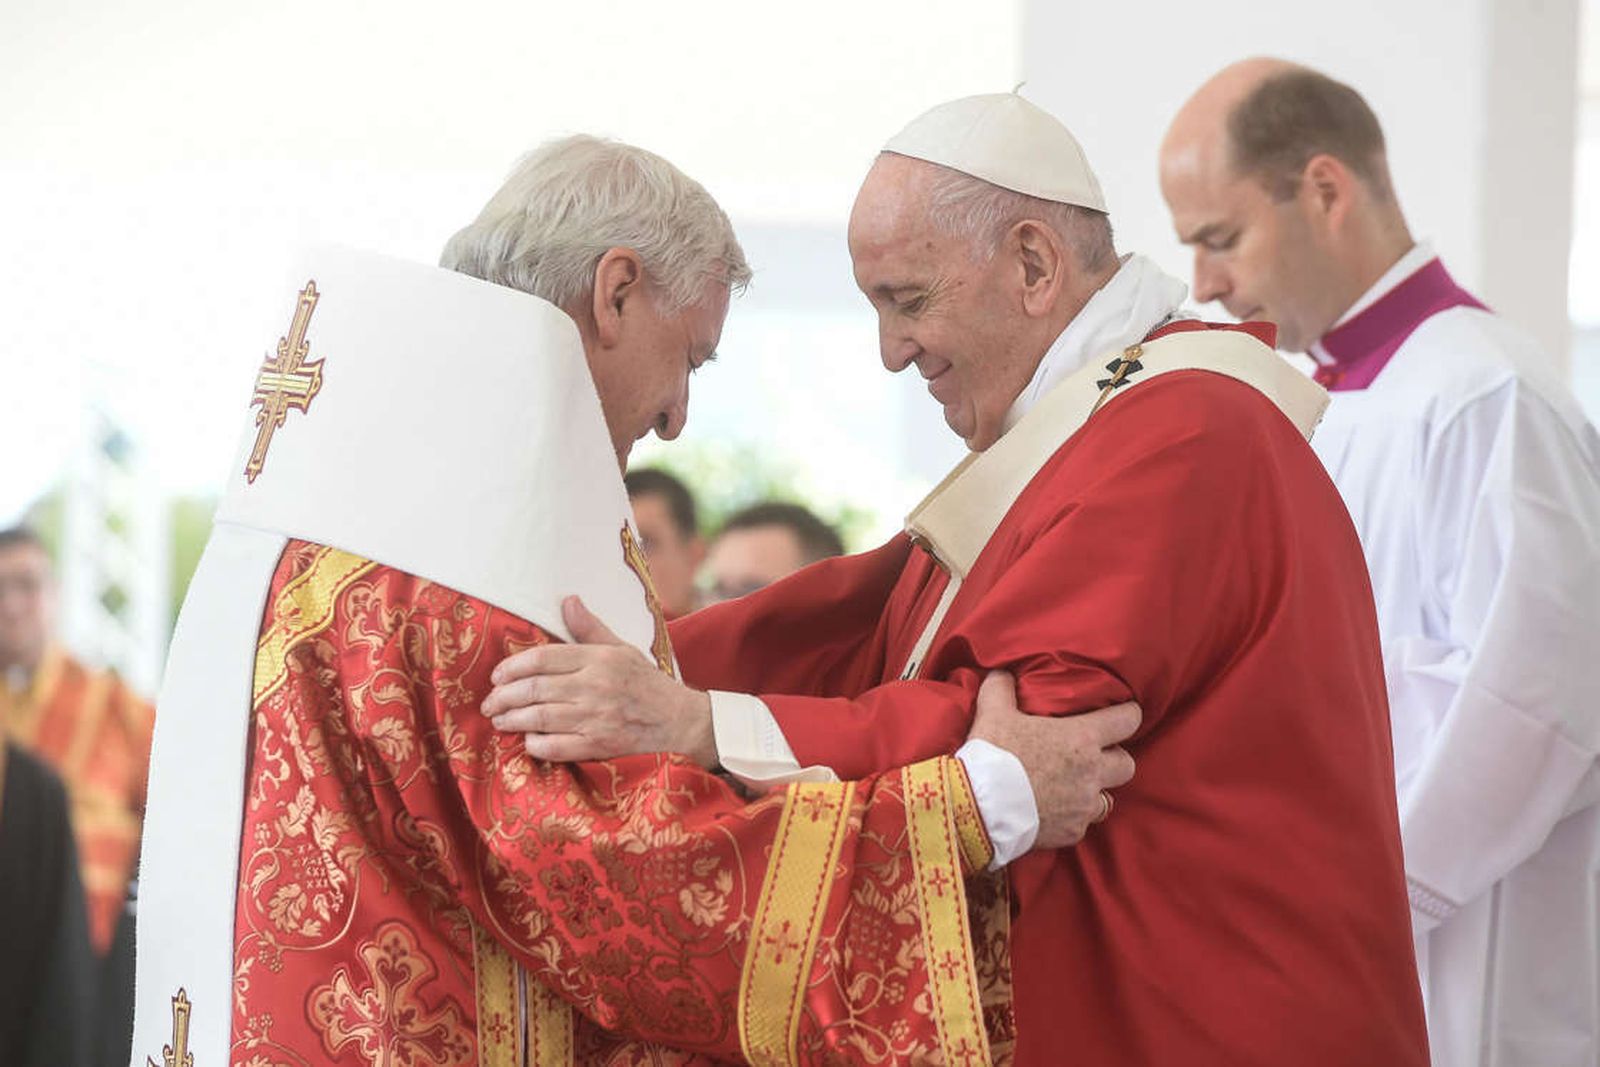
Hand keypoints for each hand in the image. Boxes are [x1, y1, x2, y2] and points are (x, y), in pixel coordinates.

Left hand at [481, 595, 716, 766]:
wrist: (682, 723)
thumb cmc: (649, 685)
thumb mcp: (623, 650)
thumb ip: (590, 628)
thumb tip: (568, 600)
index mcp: (600, 659)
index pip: (544, 658)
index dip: (514, 666)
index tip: (497, 675)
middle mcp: (596, 687)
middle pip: (536, 689)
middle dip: (505, 696)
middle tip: (490, 702)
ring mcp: (596, 718)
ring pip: (540, 718)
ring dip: (513, 720)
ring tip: (499, 720)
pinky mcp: (599, 746)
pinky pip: (556, 747)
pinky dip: (536, 744)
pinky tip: (528, 741)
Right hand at [968, 671, 1139, 849]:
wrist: (979, 807)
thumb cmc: (993, 755)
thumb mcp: (993, 712)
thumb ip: (1001, 687)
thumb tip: (1002, 672)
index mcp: (1081, 738)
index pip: (1127, 721)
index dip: (1128, 715)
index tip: (1123, 714)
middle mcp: (1092, 772)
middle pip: (1127, 765)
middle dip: (1114, 759)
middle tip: (1094, 756)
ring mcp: (1084, 806)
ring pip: (1107, 799)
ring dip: (1094, 792)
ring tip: (1072, 788)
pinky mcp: (1072, 832)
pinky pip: (1082, 824)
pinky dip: (1072, 818)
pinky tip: (1052, 812)